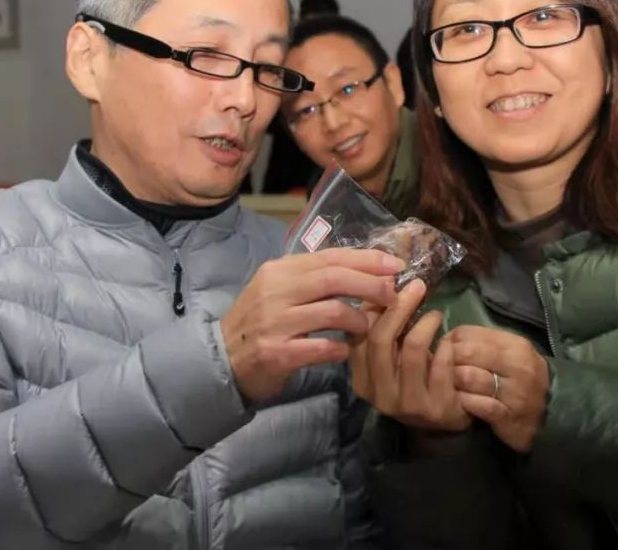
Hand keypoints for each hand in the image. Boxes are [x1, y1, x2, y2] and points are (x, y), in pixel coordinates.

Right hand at [221, 248, 403, 402]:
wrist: (222, 360)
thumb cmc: (261, 322)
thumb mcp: (280, 290)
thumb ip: (314, 278)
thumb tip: (365, 269)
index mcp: (279, 270)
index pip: (330, 257)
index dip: (367, 260)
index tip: (395, 265)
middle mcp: (276, 291)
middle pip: (334, 279)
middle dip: (371, 285)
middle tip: (392, 295)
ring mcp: (275, 322)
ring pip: (333, 312)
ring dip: (359, 319)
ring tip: (366, 327)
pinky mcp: (276, 353)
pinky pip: (321, 347)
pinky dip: (340, 348)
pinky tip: (344, 350)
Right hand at [350, 281, 470, 432]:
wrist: (445, 423)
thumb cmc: (416, 381)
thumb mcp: (393, 359)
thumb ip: (384, 330)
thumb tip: (383, 285)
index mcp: (362, 379)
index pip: (358, 335)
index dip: (374, 305)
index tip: (391, 284)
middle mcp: (378, 394)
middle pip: (381, 339)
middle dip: (400, 306)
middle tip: (417, 287)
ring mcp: (406, 404)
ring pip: (411, 349)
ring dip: (426, 323)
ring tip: (436, 314)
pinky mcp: (435, 408)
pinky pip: (441, 364)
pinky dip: (447, 345)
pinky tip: (450, 340)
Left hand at [450, 326, 549, 451]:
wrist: (551, 413)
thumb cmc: (522, 379)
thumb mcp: (509, 353)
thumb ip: (483, 343)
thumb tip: (448, 337)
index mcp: (515, 345)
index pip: (469, 333)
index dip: (449, 341)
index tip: (443, 351)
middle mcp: (517, 365)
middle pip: (466, 352)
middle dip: (447, 360)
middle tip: (441, 370)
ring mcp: (514, 392)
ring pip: (469, 377)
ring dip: (453, 382)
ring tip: (449, 387)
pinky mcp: (508, 416)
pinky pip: (477, 404)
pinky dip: (464, 402)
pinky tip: (460, 404)